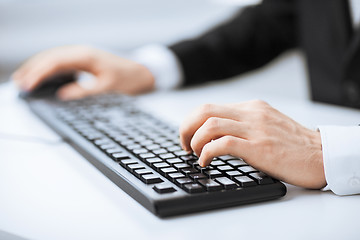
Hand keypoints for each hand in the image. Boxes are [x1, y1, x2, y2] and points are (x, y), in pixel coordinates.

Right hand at [12, 45, 154, 99]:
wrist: (140, 71)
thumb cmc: (126, 76)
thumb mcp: (107, 86)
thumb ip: (85, 90)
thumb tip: (63, 95)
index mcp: (85, 55)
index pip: (55, 62)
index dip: (39, 73)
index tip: (28, 84)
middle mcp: (80, 52)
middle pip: (50, 57)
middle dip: (33, 69)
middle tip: (19, 84)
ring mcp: (80, 55)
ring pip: (53, 58)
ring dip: (37, 67)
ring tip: (23, 79)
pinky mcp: (82, 60)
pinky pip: (60, 62)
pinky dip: (47, 68)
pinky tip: (41, 76)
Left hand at [179, 100, 325, 188]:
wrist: (322, 156)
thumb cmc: (294, 145)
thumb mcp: (267, 125)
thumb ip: (244, 124)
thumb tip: (217, 133)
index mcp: (252, 107)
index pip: (210, 107)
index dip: (191, 121)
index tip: (188, 136)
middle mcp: (251, 114)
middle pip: (204, 111)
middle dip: (186, 127)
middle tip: (184, 145)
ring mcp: (255, 129)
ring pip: (210, 125)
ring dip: (194, 140)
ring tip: (194, 153)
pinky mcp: (259, 147)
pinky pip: (223, 144)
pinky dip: (207, 152)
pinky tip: (205, 162)